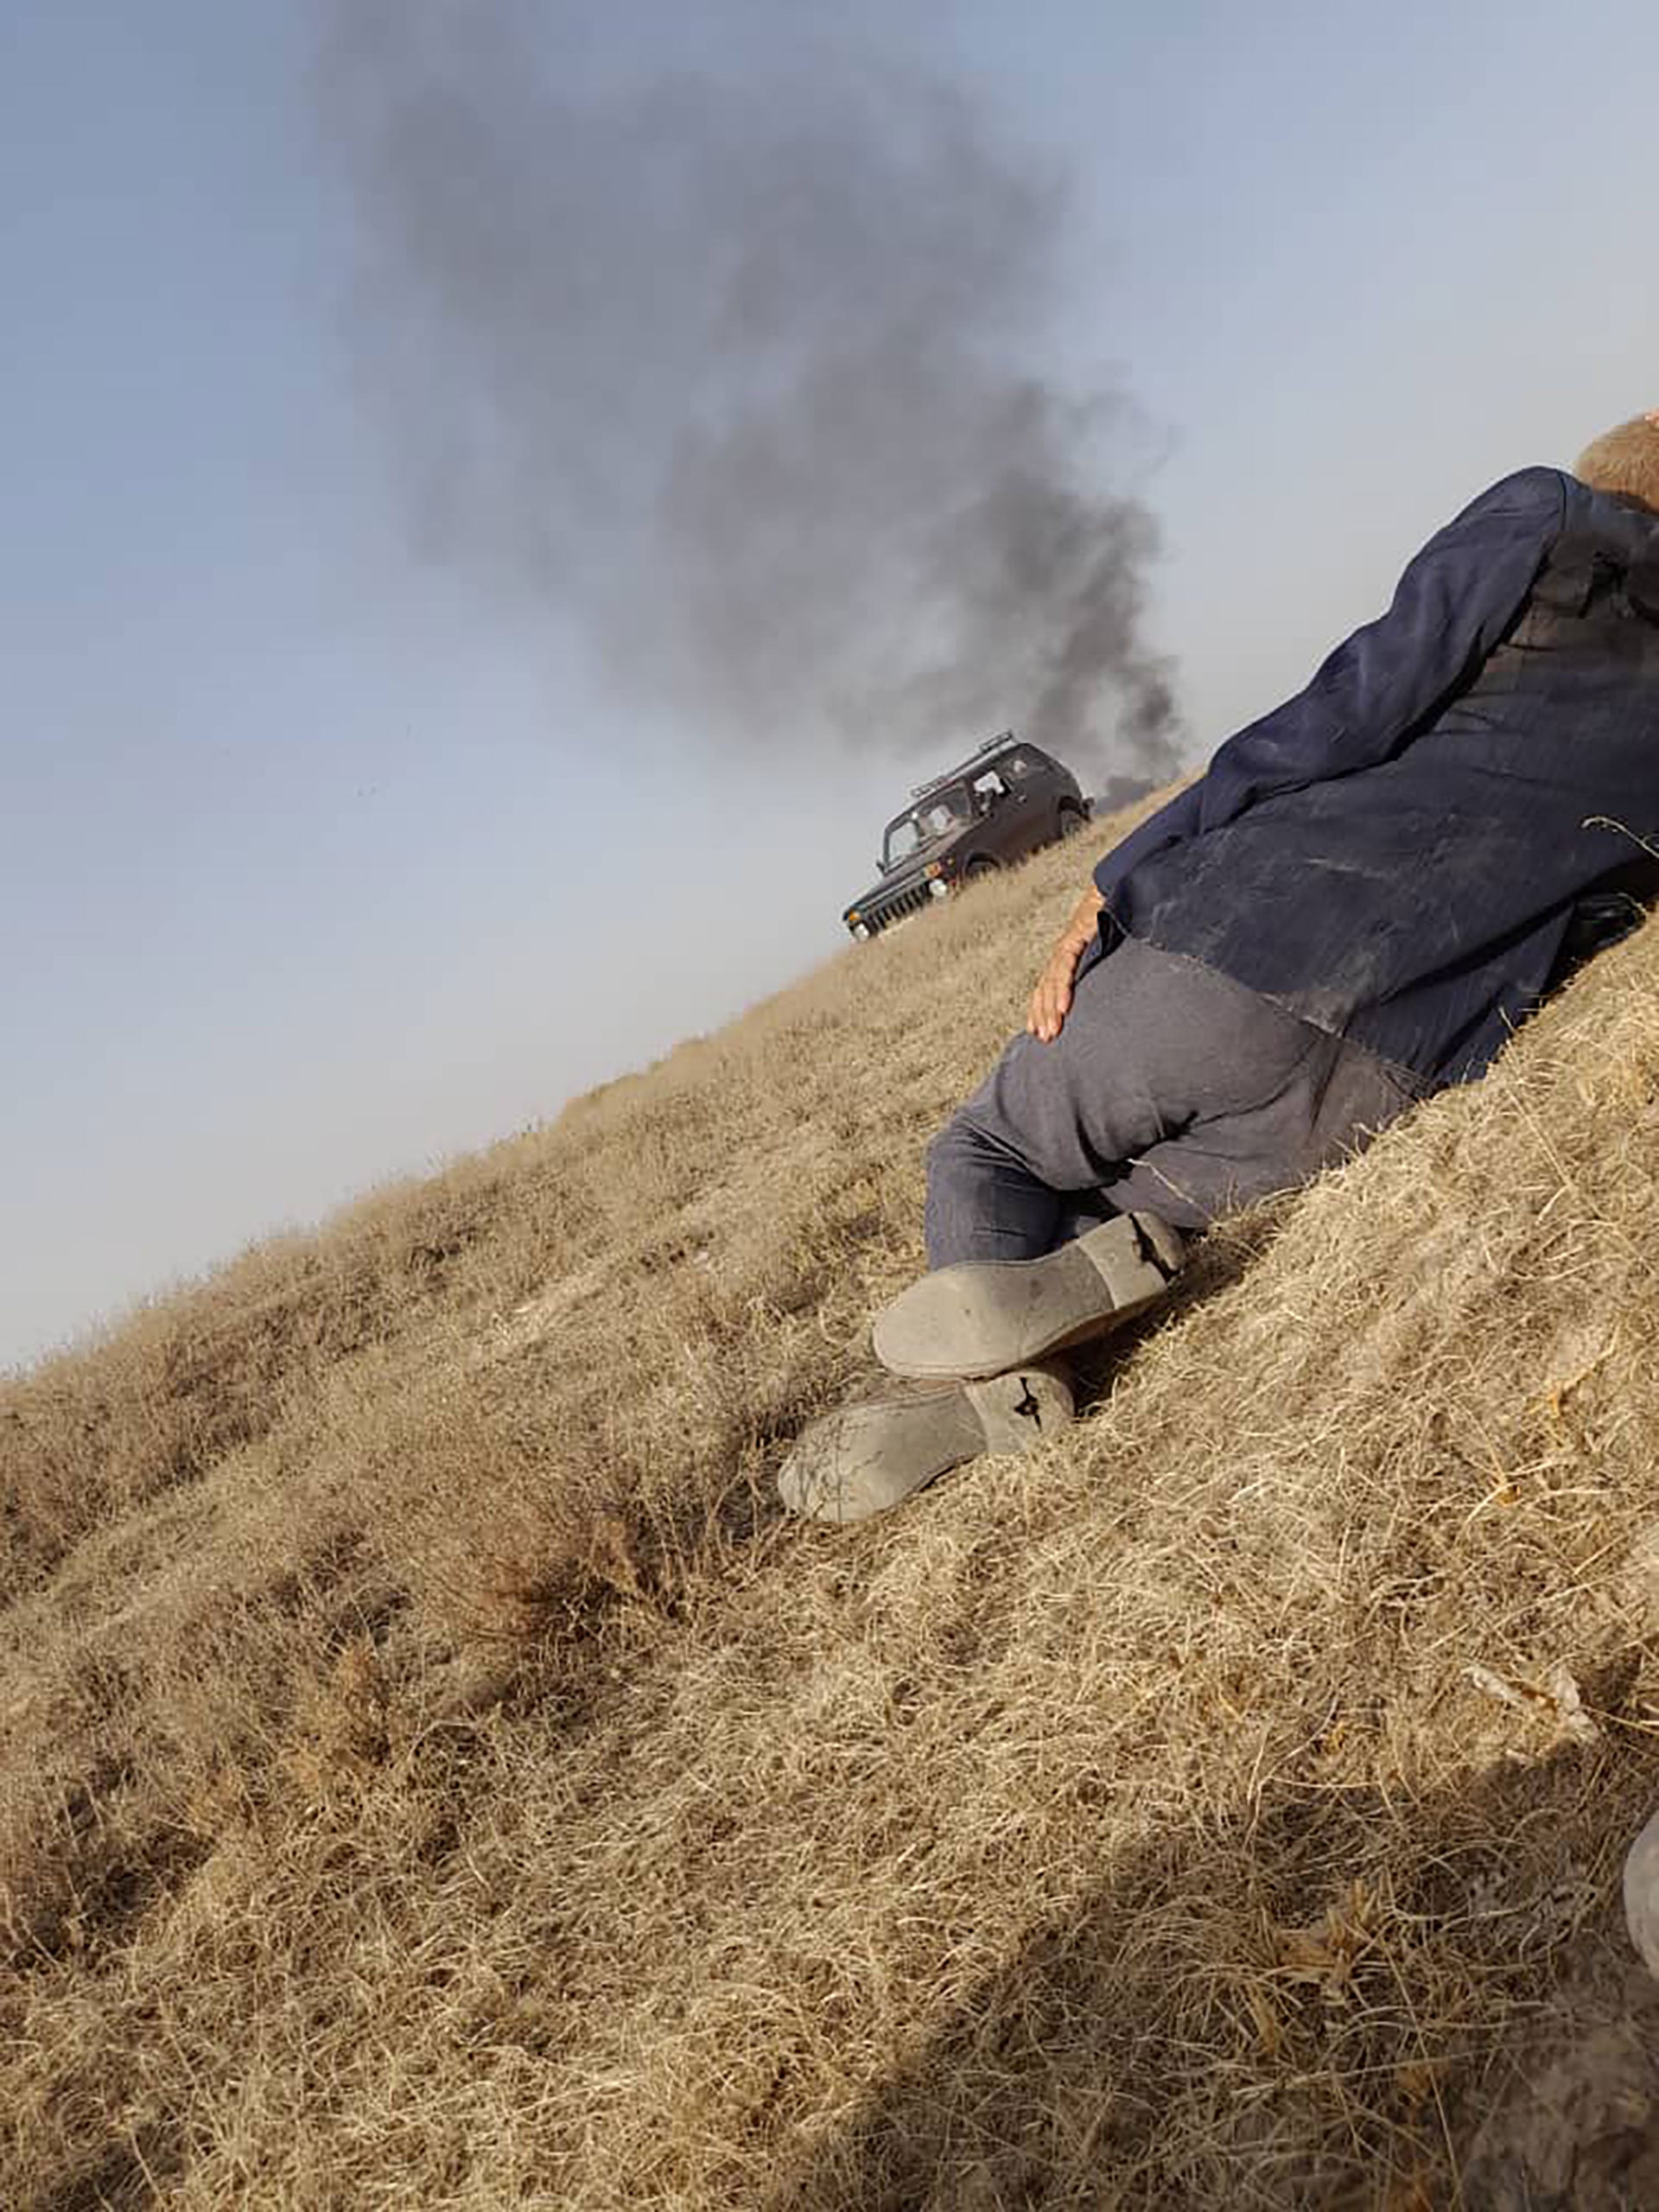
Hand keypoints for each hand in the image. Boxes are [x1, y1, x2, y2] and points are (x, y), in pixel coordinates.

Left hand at [1027, 884, 1104, 1042]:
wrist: (1116, 887)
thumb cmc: (1113, 917)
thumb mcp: (1104, 949)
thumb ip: (1100, 967)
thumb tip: (1111, 991)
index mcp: (1065, 956)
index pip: (1047, 988)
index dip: (1041, 1009)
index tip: (1038, 1031)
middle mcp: (1061, 952)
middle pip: (1046, 989)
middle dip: (1043, 1015)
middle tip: (1045, 1039)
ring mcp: (1066, 945)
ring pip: (1052, 983)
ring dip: (1051, 1009)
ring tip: (1051, 1031)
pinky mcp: (1075, 938)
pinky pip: (1066, 967)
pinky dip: (1064, 988)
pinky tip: (1063, 1007)